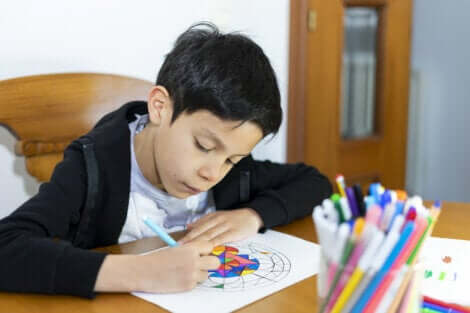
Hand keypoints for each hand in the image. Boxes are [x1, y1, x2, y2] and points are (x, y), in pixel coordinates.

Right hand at [95, 240, 219, 292]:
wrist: (144, 271)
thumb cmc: (159, 258)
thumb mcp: (176, 248)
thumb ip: (191, 250)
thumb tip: (206, 251)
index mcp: (191, 248)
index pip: (210, 247)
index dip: (206, 250)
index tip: (202, 252)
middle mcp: (194, 261)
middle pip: (215, 262)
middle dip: (210, 263)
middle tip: (202, 263)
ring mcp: (192, 274)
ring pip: (206, 275)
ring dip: (199, 274)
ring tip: (185, 271)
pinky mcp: (188, 286)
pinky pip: (197, 284)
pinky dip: (190, 281)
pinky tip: (179, 278)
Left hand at [179, 208, 262, 245]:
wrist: (252, 215)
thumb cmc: (234, 219)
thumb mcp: (218, 217)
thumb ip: (204, 222)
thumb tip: (188, 227)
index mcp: (212, 217)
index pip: (197, 227)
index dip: (187, 236)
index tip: (177, 244)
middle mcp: (217, 220)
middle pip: (201, 231)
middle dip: (189, 241)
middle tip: (179, 249)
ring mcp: (225, 226)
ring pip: (209, 235)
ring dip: (198, 243)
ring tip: (189, 251)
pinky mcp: (234, 232)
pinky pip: (222, 238)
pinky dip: (213, 244)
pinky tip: (207, 249)